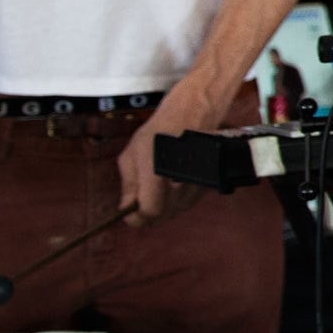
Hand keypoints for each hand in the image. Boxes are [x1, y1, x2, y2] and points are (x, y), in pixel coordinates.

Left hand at [119, 83, 228, 224]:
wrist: (193, 116)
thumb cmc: (161, 131)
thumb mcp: (131, 155)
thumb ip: (129, 185)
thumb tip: (127, 208)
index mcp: (157, 175)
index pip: (149, 212)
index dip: (137, 217)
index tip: (130, 213)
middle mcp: (179, 182)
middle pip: (161, 216)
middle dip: (148, 211)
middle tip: (139, 200)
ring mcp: (195, 185)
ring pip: (174, 211)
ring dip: (162, 206)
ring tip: (155, 189)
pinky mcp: (205, 185)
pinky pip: (186, 204)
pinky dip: (176, 200)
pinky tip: (169, 186)